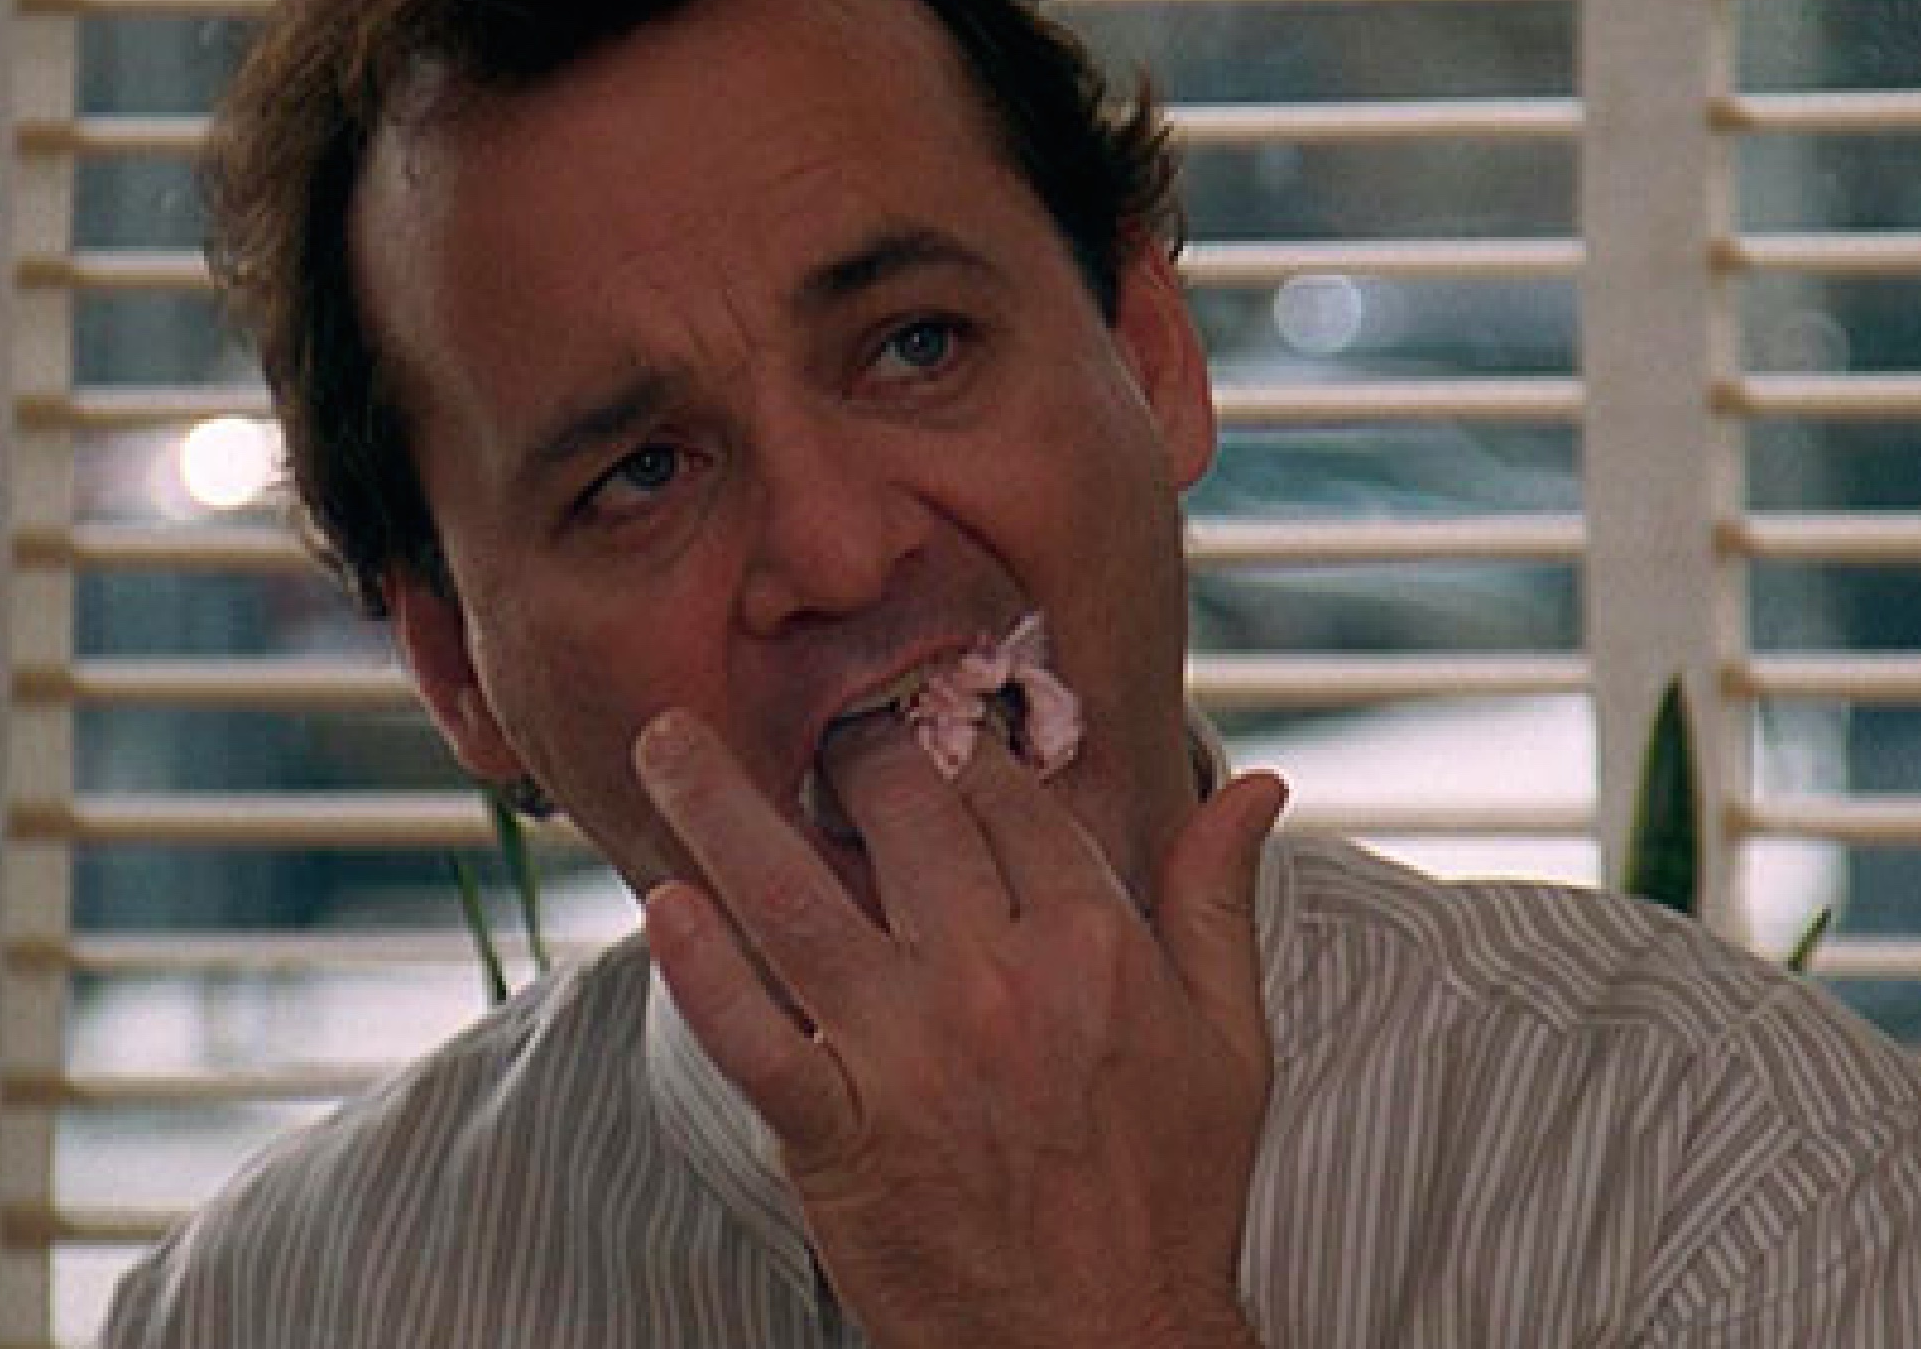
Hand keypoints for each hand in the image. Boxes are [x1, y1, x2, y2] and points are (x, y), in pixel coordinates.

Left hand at [634, 711, 1286, 1348]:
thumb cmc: (1172, 1198)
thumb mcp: (1231, 1039)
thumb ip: (1221, 900)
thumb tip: (1258, 788)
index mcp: (1096, 944)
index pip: (1008, 798)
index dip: (957, 748)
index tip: (922, 722)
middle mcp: (998, 980)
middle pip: (901, 815)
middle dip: (850, 752)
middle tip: (813, 724)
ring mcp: (911, 1056)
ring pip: (797, 901)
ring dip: (719, 807)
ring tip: (663, 742)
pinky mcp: (840, 1136)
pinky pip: (753, 1039)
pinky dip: (702, 973)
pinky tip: (662, 902)